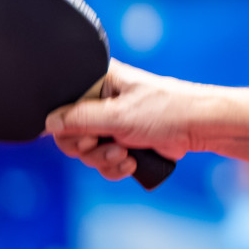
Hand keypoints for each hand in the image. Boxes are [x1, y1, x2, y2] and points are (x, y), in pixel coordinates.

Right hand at [45, 60, 203, 179]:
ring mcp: (111, 123)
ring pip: (87, 152)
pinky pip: (104, 161)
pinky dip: (115, 167)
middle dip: (89, 149)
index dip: (68, 128)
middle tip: (108, 146)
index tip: (87, 136)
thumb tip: (49, 124)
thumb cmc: (167, 111)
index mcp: (98, 81)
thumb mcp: (119, 115)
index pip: (61, 107)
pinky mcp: (122, 142)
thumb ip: (81, 119)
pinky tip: (132, 164)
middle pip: (70, 135)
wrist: (199, 128)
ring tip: (126, 155)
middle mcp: (101, 101)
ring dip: (104, 160)